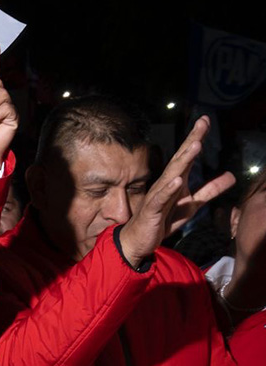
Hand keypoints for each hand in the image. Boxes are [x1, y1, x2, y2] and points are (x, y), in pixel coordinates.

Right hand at [118, 116, 235, 267]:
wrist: (137, 241)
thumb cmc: (161, 221)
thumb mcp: (192, 204)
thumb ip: (210, 190)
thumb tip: (232, 176)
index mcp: (175, 181)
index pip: (186, 157)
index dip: (196, 138)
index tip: (205, 120)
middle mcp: (165, 184)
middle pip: (179, 159)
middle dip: (191, 141)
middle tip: (202, 123)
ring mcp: (157, 196)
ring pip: (171, 175)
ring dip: (183, 160)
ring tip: (196, 145)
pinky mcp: (151, 211)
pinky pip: (160, 199)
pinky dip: (169, 189)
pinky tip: (178, 180)